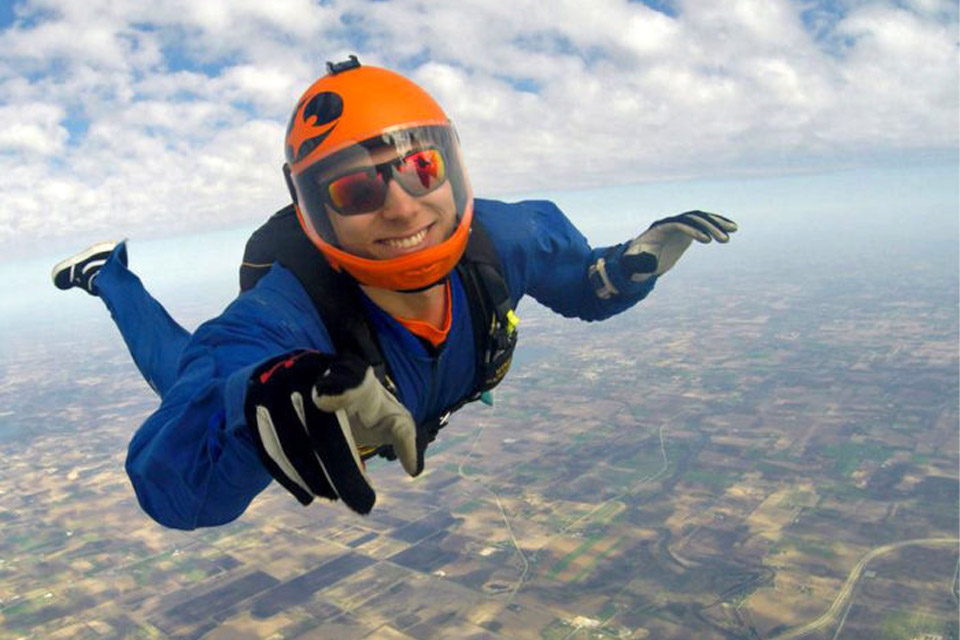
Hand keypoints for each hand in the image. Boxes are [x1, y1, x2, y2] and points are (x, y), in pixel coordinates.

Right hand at [245, 350, 415, 513]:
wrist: (305, 379)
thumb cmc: (357, 402)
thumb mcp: (384, 410)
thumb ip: (404, 434)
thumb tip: (414, 469)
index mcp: (349, 370)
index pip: (348, 377)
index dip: (340, 386)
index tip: (325, 399)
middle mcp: (309, 373)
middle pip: (321, 427)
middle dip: (342, 470)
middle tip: (364, 504)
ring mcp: (279, 390)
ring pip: (293, 442)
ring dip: (315, 478)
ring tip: (334, 498)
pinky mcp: (257, 408)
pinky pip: (269, 447)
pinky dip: (288, 476)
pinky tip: (307, 496)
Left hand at [622, 211, 737, 281]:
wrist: (638, 261)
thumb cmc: (634, 264)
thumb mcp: (634, 266)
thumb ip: (639, 263)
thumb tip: (650, 261)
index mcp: (658, 230)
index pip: (678, 224)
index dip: (692, 230)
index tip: (707, 241)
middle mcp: (670, 223)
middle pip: (691, 219)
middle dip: (708, 226)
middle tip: (724, 240)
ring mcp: (679, 225)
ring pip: (700, 218)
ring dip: (717, 223)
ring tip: (733, 230)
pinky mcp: (686, 230)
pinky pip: (704, 224)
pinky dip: (717, 225)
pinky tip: (732, 229)